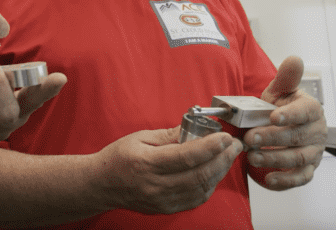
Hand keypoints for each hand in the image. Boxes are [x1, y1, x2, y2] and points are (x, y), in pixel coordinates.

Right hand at [90, 128, 242, 214]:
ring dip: (220, 172)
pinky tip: (214, 172)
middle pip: (199, 174)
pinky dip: (209, 185)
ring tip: (228, 156)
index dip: (210, 147)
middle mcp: (155, 185)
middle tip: (234, 144)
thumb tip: (193, 128)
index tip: (224, 136)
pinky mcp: (167, 208)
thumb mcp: (138, 138)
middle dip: (222, 158)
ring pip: (201, 188)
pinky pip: (196, 199)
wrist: (101, 185)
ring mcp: (162, 200)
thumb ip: (167, 135)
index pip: (186, 157)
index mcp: (146, 163)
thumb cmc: (117, 158)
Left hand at [244, 56, 327, 189]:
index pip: (305, 111)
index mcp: (311, 109)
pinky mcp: (308, 169)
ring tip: (252, 156)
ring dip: (275, 158)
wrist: (283, 126)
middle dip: (271, 138)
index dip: (290, 114)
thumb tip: (294, 59)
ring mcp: (314, 152)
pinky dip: (286, 181)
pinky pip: (301, 178)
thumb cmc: (281, 107)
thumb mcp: (281, 91)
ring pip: (298, 158)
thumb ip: (286, 78)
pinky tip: (269, 179)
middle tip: (249, 137)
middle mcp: (316, 131)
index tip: (273, 116)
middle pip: (296, 136)